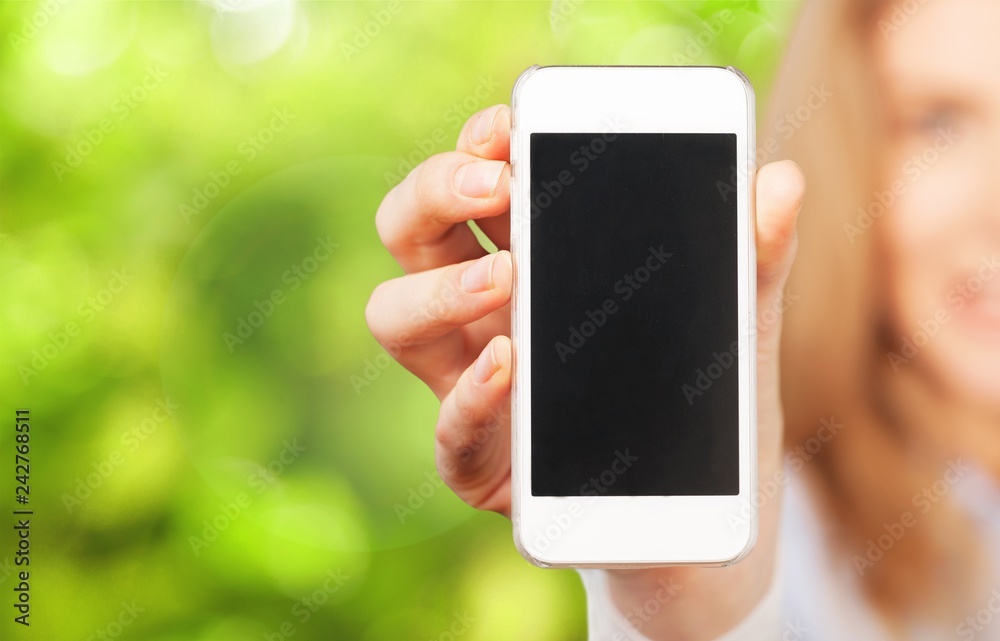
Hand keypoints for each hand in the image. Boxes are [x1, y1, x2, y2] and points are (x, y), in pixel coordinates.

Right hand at [366, 104, 803, 639]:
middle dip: (435, 192)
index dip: (474, 146)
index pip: (472, 186)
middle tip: (498, 183)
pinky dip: (470, 395)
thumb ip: (754, 256)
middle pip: (410, 232)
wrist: (701, 516)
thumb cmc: (698, 398)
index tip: (510, 126)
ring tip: (505, 277)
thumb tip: (781, 182)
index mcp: (526, 262)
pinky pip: (446, 429)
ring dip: (438, 289)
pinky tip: (508, 366)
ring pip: (394, 318)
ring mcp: (471, 385)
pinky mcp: (483, 462)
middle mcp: (481, 315)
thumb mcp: (733, 319)